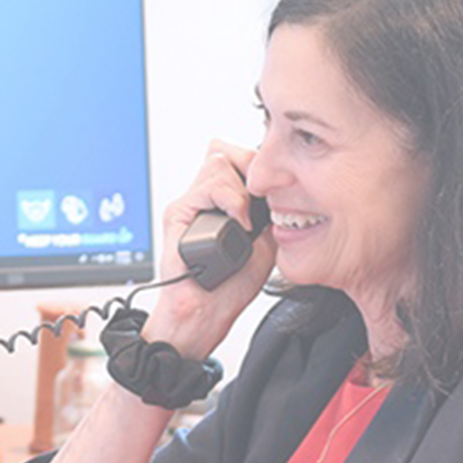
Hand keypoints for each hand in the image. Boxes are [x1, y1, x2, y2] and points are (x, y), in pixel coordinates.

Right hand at [142, 140, 276, 358]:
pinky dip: (229, 200)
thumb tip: (285, 189)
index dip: (257, 164)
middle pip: (224, 151)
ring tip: (246, 219)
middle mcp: (202, 198)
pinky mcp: (177, 213)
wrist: (205, 310)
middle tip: (259, 197)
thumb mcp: (264, 240)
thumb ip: (268, 212)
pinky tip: (238, 222)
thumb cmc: (229, 285)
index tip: (273, 186)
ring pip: (217, 162)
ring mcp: (189, 203)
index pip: (235, 157)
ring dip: (239, 188)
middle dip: (250, 168)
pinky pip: (206, 187)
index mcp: (221, 201)